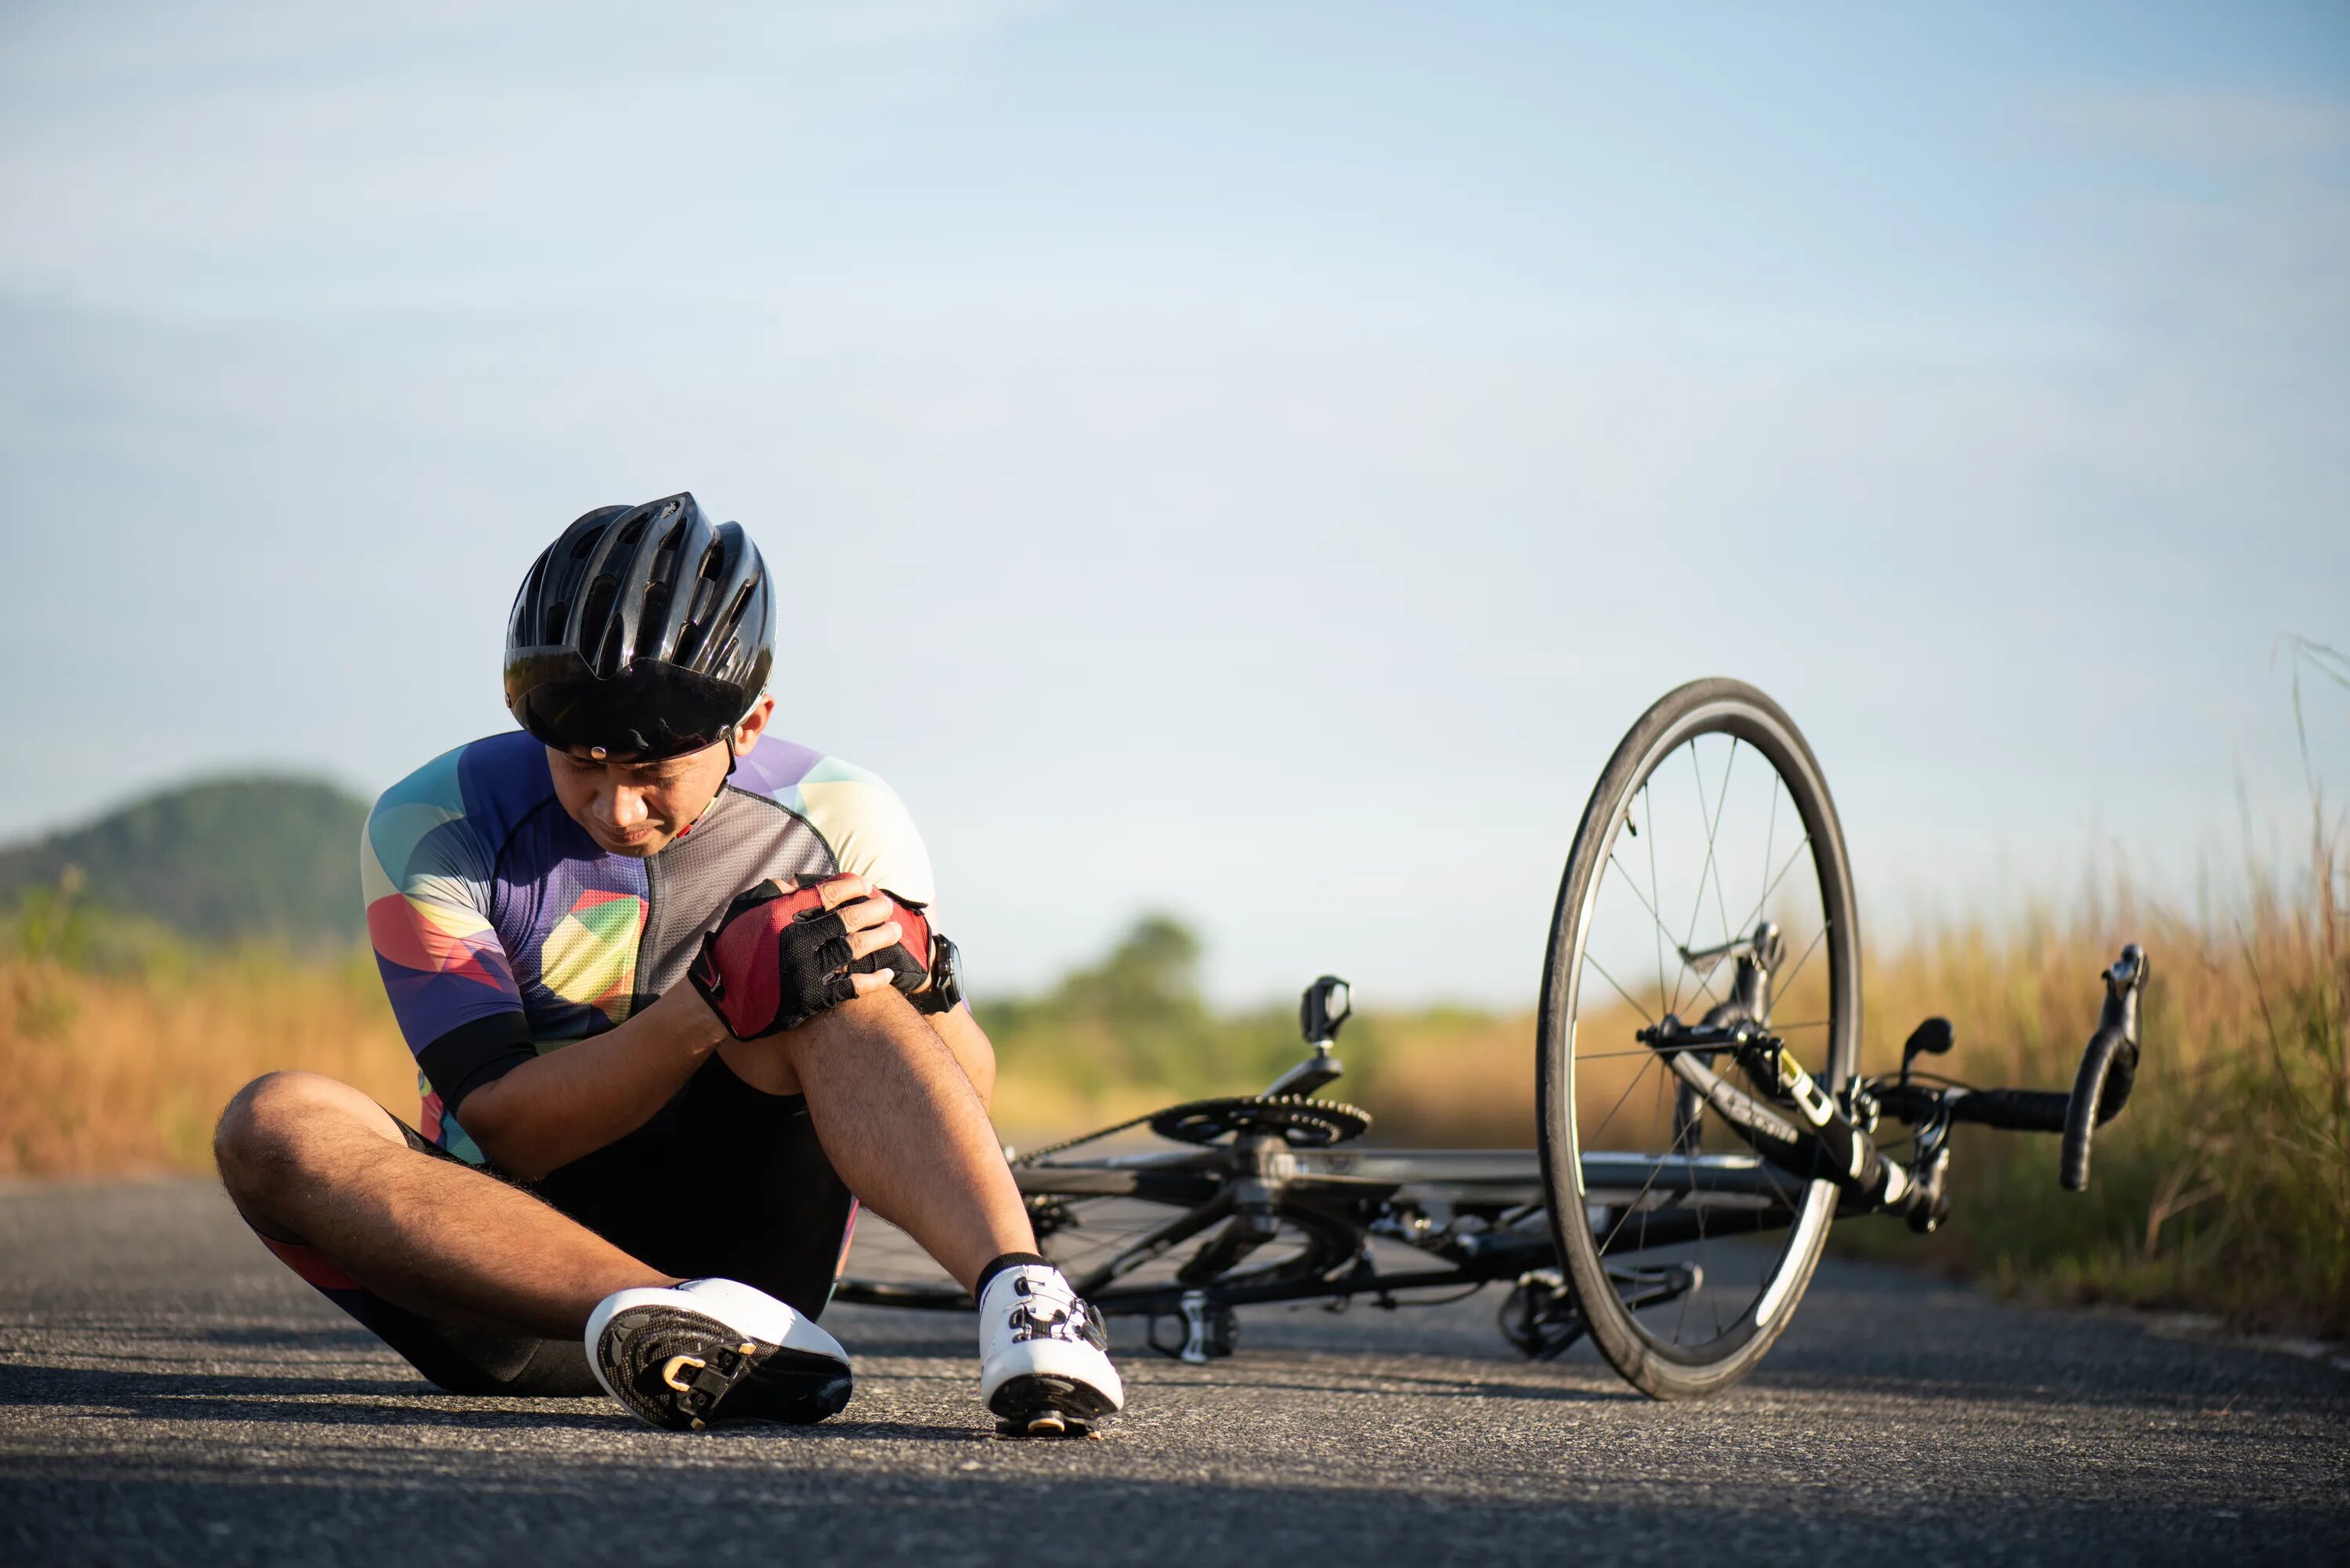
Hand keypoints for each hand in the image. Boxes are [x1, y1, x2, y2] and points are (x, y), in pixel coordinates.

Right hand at [687, 874, 931, 1039]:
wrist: (717, 1000)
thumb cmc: (731, 951)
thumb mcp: (743, 913)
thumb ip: (769, 895)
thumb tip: (795, 881)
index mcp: (780, 914)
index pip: (827, 893)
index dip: (851, 886)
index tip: (866, 884)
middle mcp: (796, 939)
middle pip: (848, 919)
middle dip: (873, 910)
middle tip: (887, 907)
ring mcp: (805, 970)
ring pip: (854, 949)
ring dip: (879, 939)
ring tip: (894, 932)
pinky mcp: (810, 998)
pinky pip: (850, 987)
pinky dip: (872, 981)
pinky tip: (888, 975)